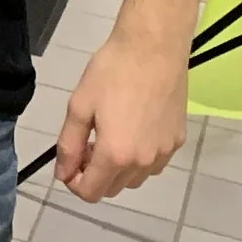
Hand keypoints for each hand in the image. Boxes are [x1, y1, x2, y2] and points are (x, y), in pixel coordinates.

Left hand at [56, 27, 189, 201]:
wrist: (153, 49)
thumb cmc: (112, 72)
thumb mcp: (79, 107)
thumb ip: (68, 145)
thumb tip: (63, 173)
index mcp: (116, 155)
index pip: (91, 193)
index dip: (73, 182)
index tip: (68, 163)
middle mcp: (143, 162)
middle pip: (112, 189)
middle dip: (94, 174)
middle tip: (87, 144)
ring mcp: (164, 153)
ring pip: (134, 179)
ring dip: (117, 169)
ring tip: (109, 135)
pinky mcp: (177, 141)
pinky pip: (153, 164)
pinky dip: (138, 158)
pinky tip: (132, 130)